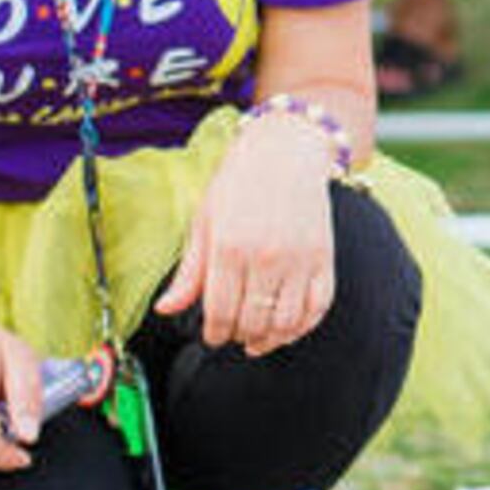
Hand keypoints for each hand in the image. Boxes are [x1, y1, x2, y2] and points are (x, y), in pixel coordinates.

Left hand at [155, 118, 338, 354]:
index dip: (214, 333)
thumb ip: (189, 272)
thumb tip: (165, 310)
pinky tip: (286, 328)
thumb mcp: (204, 221)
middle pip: (252, 322)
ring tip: (257, 339)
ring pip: (286, 323)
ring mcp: (299, 259)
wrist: (285, 150)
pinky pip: (318, 308)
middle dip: (238, 336)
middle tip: (232, 335)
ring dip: (270, 339)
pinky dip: (302, 327)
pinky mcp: (324, 258)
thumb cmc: (238, 184)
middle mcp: (265, 256)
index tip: (212, 336)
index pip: (219, 311)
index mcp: (228, 247)